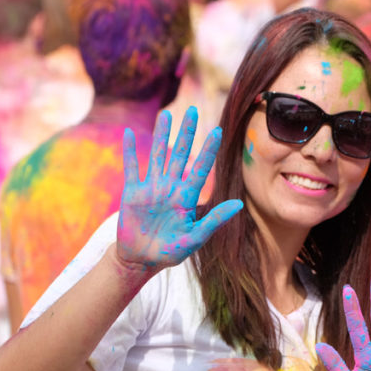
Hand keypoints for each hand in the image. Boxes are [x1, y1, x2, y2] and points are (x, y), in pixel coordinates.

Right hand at [118, 106, 242, 270]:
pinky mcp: (132, 193)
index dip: (208, 150)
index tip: (217, 130)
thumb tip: (239, 205)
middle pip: (179, 154)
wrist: (141, 260)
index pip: (201, 168)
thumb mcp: (194, 238)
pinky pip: (132, 168)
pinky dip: (131, 151)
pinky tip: (131, 134)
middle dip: (186, 133)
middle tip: (191, 110)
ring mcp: (151, 188)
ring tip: (166, 115)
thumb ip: (214, 220)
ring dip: (161, 135)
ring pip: (157, 155)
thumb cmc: (170, 252)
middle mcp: (170, 188)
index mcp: (187, 198)